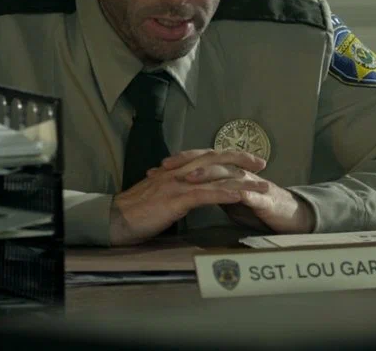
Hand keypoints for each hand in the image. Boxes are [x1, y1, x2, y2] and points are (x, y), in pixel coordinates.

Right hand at [110, 150, 267, 245]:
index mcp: (174, 170)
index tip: (247, 159)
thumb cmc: (135, 212)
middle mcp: (178, 172)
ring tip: (262, 185)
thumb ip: (173, 189)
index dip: (228, 155)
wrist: (113, 219)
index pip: (206, 156)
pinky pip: (204, 194)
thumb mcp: (157, 195)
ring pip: (215, 176)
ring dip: (242, 181)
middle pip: (215, 159)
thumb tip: (188, 191)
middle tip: (262, 163)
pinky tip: (240, 196)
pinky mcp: (175, 200)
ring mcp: (177, 184)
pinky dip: (224, 193)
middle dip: (241, 159)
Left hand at [160, 151, 314, 234]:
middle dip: (189, 163)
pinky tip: (230, 196)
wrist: (287, 214)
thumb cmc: (256, 207)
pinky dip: (241, 194)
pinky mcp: (264, 199)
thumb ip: (209, 191)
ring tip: (192, 179)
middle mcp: (238, 174)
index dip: (181, 161)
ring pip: (229, 175)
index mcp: (228, 173)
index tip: (159, 166)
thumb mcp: (227, 198)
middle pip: (212, 162)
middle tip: (168, 168)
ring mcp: (252, 185)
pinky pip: (252, 195)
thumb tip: (186, 190)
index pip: (202, 160)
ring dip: (210, 175)